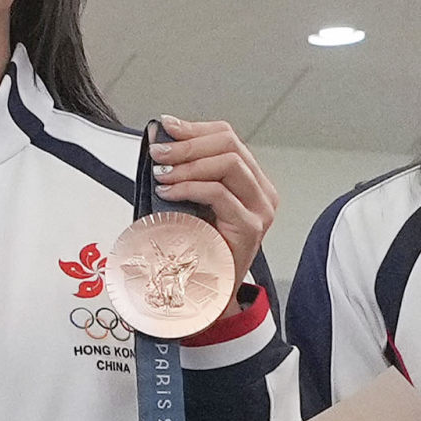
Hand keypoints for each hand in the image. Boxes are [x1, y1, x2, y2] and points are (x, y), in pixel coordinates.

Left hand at [140, 117, 279, 282]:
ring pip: (229, 163)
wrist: (208, 293)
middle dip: (188, 144)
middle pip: (229, 144)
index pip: (228, 137)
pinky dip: (189, 187)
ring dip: (187, 164)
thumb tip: (159, 141)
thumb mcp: (188, 200)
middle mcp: (261, 192)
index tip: (166, 127)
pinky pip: (220, 193)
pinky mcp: (250, 227)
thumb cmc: (198, 248)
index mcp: (251, 180)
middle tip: (159, 153)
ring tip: (162, 174)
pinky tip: (170, 193)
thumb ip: (181, 172)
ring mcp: (260, 209)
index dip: (194, 128)